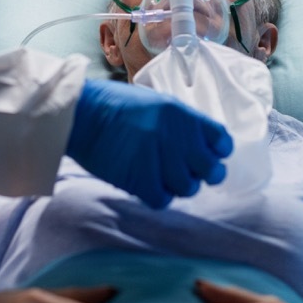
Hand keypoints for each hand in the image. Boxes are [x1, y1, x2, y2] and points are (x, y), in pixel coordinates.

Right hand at [66, 78, 232, 208]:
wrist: (80, 113)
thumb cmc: (113, 105)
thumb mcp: (155, 102)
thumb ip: (179, 122)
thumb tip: (197, 144)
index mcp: (181, 114)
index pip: (222, 140)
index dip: (216, 151)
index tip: (207, 155)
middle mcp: (176, 136)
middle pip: (211, 169)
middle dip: (204, 174)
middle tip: (190, 173)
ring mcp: (159, 159)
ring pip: (188, 188)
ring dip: (178, 186)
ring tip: (163, 178)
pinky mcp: (140, 179)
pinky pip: (163, 199)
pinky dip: (157, 196)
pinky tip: (147, 185)